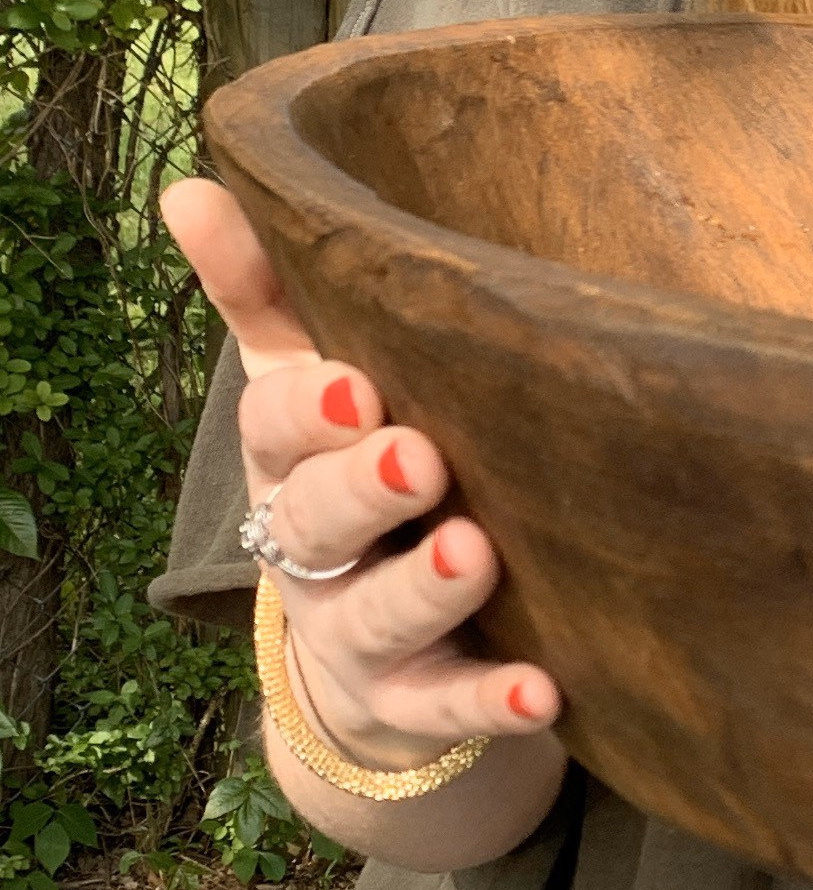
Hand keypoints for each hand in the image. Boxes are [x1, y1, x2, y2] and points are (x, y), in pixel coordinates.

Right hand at [162, 178, 562, 771]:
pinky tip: (542, 691)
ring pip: (384, 615)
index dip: (307, 411)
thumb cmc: (352, 478)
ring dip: (429, 589)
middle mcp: (316, 551)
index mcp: (293, 463)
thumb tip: (192, 182)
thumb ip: (264, 293)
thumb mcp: (304, 387)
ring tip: (478, 555)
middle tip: (419, 456)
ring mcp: (363, 635)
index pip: (276, 430)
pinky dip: (492, 704)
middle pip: (319, 521)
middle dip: (363, 488)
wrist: (367, 661)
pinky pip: (453, 708)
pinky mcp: (420, 704)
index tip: (355, 384)